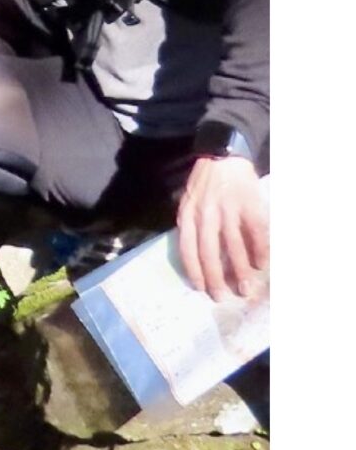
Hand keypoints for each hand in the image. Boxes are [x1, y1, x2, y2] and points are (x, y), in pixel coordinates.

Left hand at [176, 153, 268, 303]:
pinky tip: (262, 263)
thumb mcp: (188, 201)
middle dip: (216, 278)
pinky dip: (259, 249)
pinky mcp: (249, 203)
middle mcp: (206, 213)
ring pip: (233, 245)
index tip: (201, 289)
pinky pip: (255, 231)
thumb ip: (190, 224)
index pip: (187, 249)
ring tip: (246, 288)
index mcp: (188, 214)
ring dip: (240, 270)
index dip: (194, 271)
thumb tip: (195, 256)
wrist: (224, 152)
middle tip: (223, 297)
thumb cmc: (205, 182)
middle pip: (208, 252)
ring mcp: (228, 208)